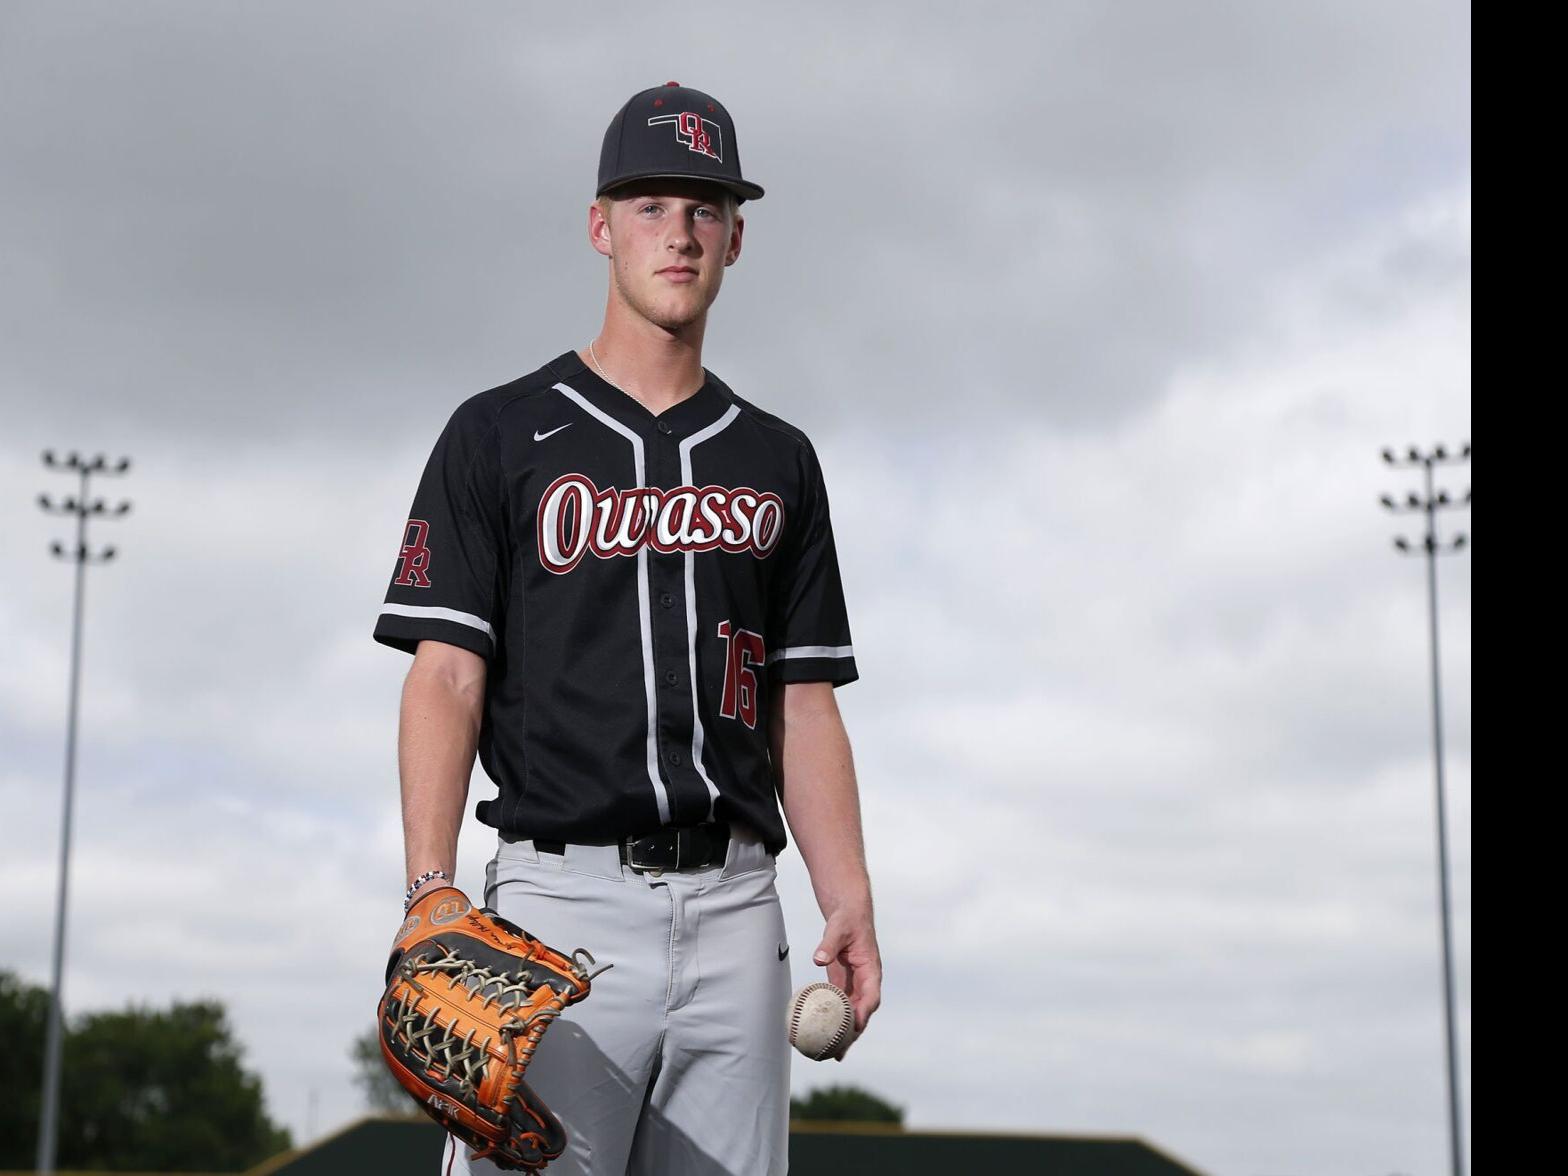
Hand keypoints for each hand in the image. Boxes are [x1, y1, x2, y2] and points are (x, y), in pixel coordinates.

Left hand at [812, 906, 880, 1059]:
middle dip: (854, 1033)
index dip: (865, 1012)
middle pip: (863, 1012)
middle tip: (841, 1052)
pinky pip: (840, 1007)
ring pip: (852, 1014)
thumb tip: (818, 960)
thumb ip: (829, 944)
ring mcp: (856, 986)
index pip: (872, 995)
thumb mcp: (838, 929)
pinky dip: (834, 1021)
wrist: (848, 915)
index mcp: (871, 970)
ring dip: (844, 1034)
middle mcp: (867, 982)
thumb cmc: (846, 921)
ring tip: (832, 1055)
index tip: (856, 1025)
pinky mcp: (845, 986)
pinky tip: (823, 1035)